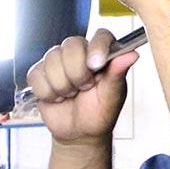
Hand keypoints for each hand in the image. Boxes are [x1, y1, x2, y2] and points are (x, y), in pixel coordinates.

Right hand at [25, 29, 139, 146]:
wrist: (78, 132)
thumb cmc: (99, 114)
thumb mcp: (111, 98)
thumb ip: (118, 74)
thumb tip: (133, 54)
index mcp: (102, 53)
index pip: (100, 36)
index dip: (96, 48)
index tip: (95, 66)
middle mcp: (80, 52)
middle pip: (71, 45)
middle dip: (77, 74)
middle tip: (84, 88)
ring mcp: (58, 60)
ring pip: (51, 59)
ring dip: (62, 86)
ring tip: (71, 94)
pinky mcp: (40, 72)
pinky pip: (36, 75)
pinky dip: (47, 92)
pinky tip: (57, 97)